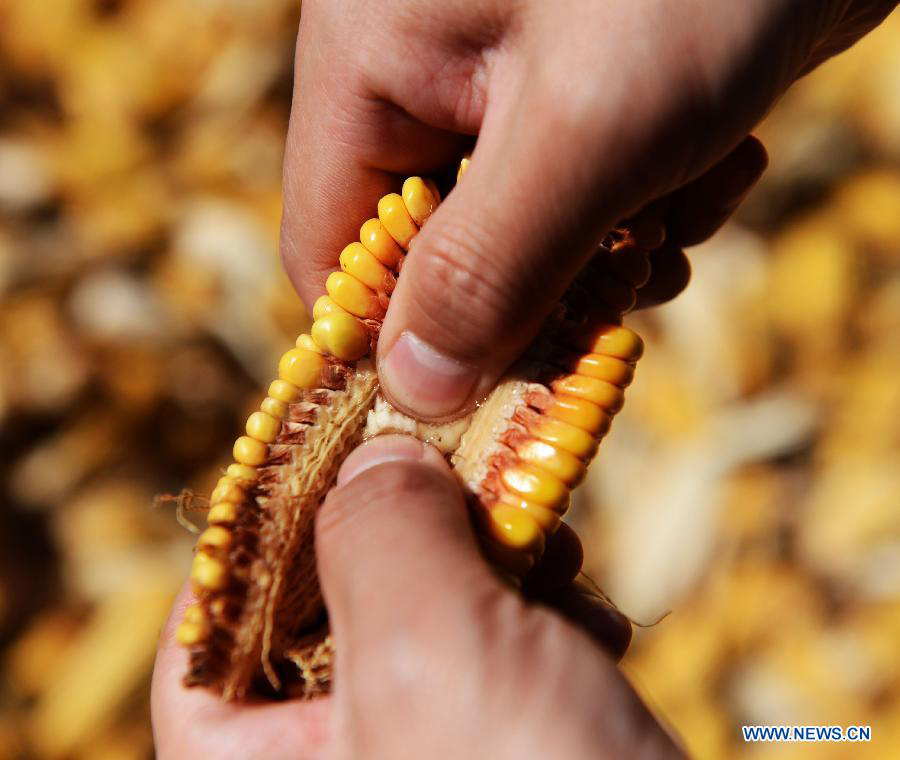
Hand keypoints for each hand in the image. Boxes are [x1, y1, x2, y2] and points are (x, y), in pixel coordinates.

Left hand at [152, 435, 683, 758]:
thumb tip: (373, 458)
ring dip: (494, 562)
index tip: (325, 450)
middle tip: (465, 476)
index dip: (255, 534)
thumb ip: (381, 535)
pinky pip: (499, 646)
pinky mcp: (505, 740)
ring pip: (430, 609)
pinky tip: (593, 627)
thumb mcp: (432, 653)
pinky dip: (544, 613)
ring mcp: (425, 747)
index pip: (204, 638)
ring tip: (553, 558)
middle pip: (331, 605)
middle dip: (407, 531)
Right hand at [280, 0, 893, 418]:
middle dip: (528, 296)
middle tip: (617, 289)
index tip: (473, 393)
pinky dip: (642, 216)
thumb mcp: (584, 131)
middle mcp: (420, 76)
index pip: (331, 250)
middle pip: (431, 256)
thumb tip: (415, 391)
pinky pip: (578, 204)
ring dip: (602, 259)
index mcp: (369, 62)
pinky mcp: (574, 98)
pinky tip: (707, 177)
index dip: (394, 338)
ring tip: (676, 213)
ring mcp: (498, 86)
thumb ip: (487, 270)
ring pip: (515, 243)